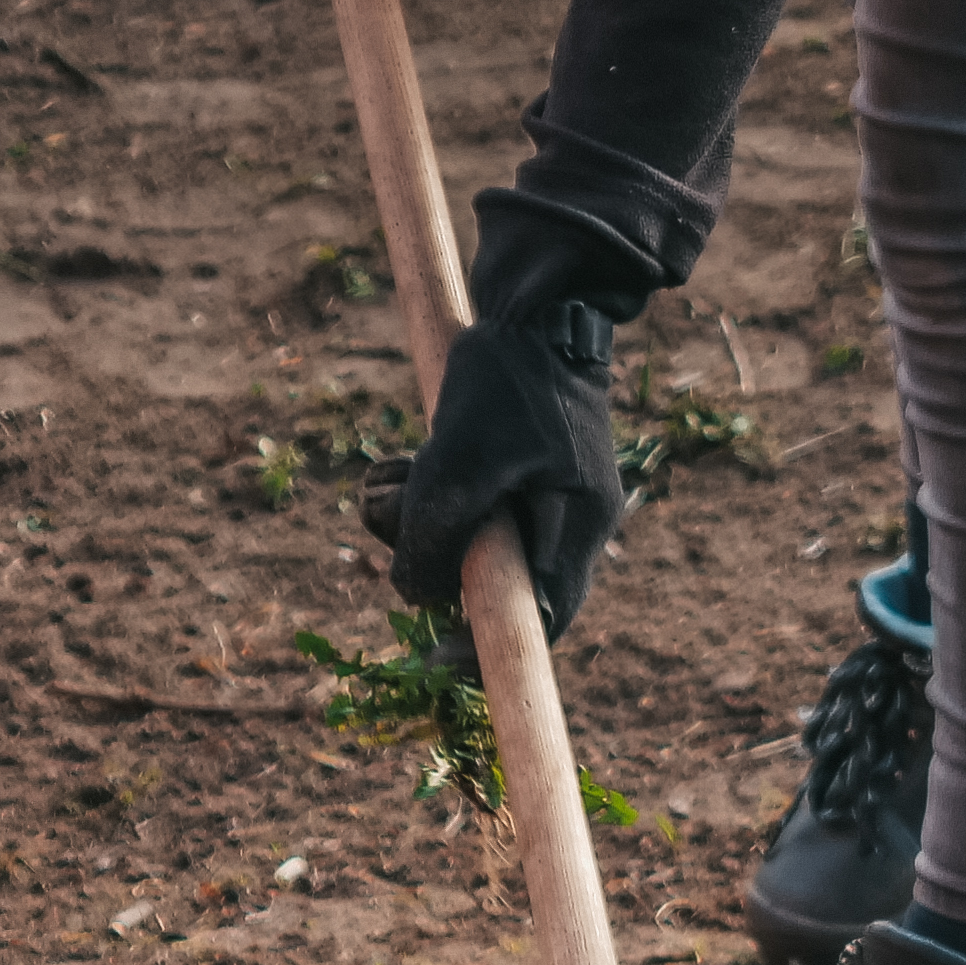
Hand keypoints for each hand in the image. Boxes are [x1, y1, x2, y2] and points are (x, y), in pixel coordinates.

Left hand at [374, 267, 624, 646]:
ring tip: (389, 474)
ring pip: (460, 543)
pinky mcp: (505, 469)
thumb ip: (438, 532)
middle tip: (394, 516)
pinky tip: (397, 460)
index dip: (486, 653)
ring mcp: (535, 497)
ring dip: (409, 518)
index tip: (432, 665)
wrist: (538, 299)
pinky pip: (453, 505)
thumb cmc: (511, 378)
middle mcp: (562, 526)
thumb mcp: (462, 459)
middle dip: (429, 559)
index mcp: (576, 533)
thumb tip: (413, 595)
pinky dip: (416, 490)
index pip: (537, 623)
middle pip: (488, 584)